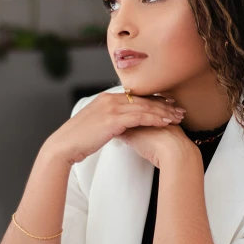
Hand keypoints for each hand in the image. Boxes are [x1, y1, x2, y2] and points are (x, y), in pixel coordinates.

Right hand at [45, 91, 185, 165]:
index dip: (154, 100)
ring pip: (144, 107)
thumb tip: (121, 127)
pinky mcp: (113, 119)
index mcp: (106, 99)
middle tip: (180, 109)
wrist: (64, 146)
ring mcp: (111, 108)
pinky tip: (165, 122)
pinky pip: (139, 116)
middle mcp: (109, 99)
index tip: (168, 105)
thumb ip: (110, 122)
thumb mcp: (96, 126)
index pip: (135, 97)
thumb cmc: (78, 141)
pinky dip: (154, 118)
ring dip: (163, 112)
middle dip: (163, 105)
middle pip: (143, 99)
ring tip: (178, 117)